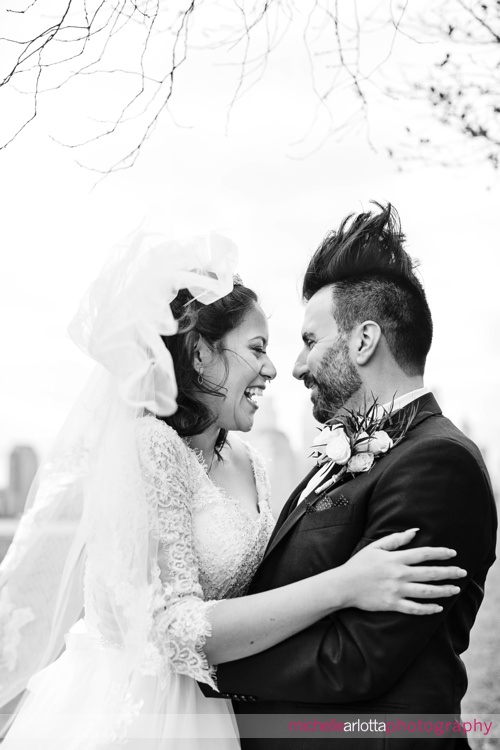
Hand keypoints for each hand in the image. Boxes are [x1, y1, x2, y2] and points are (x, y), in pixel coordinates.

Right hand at [341, 528, 466, 614]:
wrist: (343, 585)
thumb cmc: (359, 564)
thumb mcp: (375, 547)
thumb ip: (395, 539)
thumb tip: (414, 531)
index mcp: (395, 559)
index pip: (423, 554)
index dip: (440, 553)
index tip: (453, 553)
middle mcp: (398, 574)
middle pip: (429, 573)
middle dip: (449, 572)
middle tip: (463, 572)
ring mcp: (396, 591)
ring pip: (426, 591)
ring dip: (443, 590)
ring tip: (456, 589)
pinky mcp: (392, 604)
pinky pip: (414, 608)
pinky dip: (427, 608)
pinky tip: (438, 608)